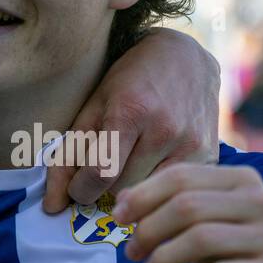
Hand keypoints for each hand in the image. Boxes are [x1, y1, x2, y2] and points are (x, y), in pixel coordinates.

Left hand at [43, 27, 218, 212]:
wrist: (186, 58)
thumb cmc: (130, 80)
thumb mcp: (92, 107)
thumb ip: (69, 154)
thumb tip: (52, 204)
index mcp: (131, 112)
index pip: (101, 173)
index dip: (81, 189)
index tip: (78, 188)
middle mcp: (165, 130)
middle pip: (123, 188)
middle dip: (105, 186)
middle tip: (105, 166)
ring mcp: (192, 144)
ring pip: (149, 194)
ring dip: (132, 187)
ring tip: (130, 161)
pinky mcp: (210, 156)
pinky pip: (172, 189)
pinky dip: (157, 184)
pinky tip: (155, 160)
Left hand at [111, 163, 262, 262]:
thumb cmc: (248, 251)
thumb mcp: (218, 221)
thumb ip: (179, 205)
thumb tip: (124, 201)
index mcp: (243, 179)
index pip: (181, 176)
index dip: (143, 195)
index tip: (118, 217)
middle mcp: (261, 201)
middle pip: (186, 207)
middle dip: (148, 230)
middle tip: (130, 252)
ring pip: (199, 239)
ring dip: (163, 260)